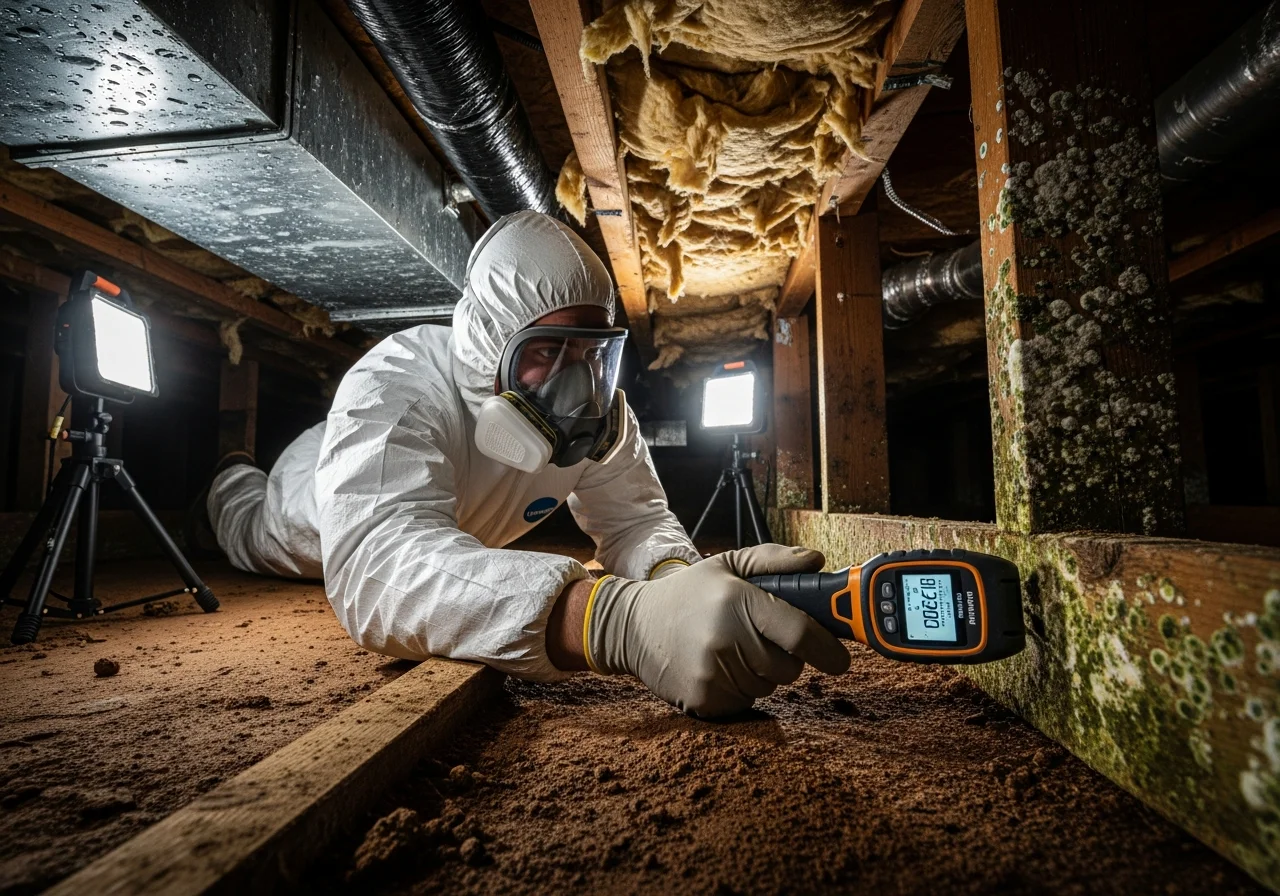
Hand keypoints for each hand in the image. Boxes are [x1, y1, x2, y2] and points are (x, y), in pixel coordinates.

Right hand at [585, 544, 850, 717]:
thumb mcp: (727, 565)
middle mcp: (726, 639)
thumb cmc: (688, 594)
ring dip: (762, 672)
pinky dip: (741, 689)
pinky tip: (719, 667)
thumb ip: (774, 560)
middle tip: (761, 638)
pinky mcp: (705, 701)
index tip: (840, 657)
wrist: (633, 627)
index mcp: (737, 601)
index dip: (828, 649)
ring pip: (770, 685)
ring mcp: (714, 674)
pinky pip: (747, 702)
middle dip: (787, 655)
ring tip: (733, 649)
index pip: (800, 633)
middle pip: (790, 667)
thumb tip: (816, 562)